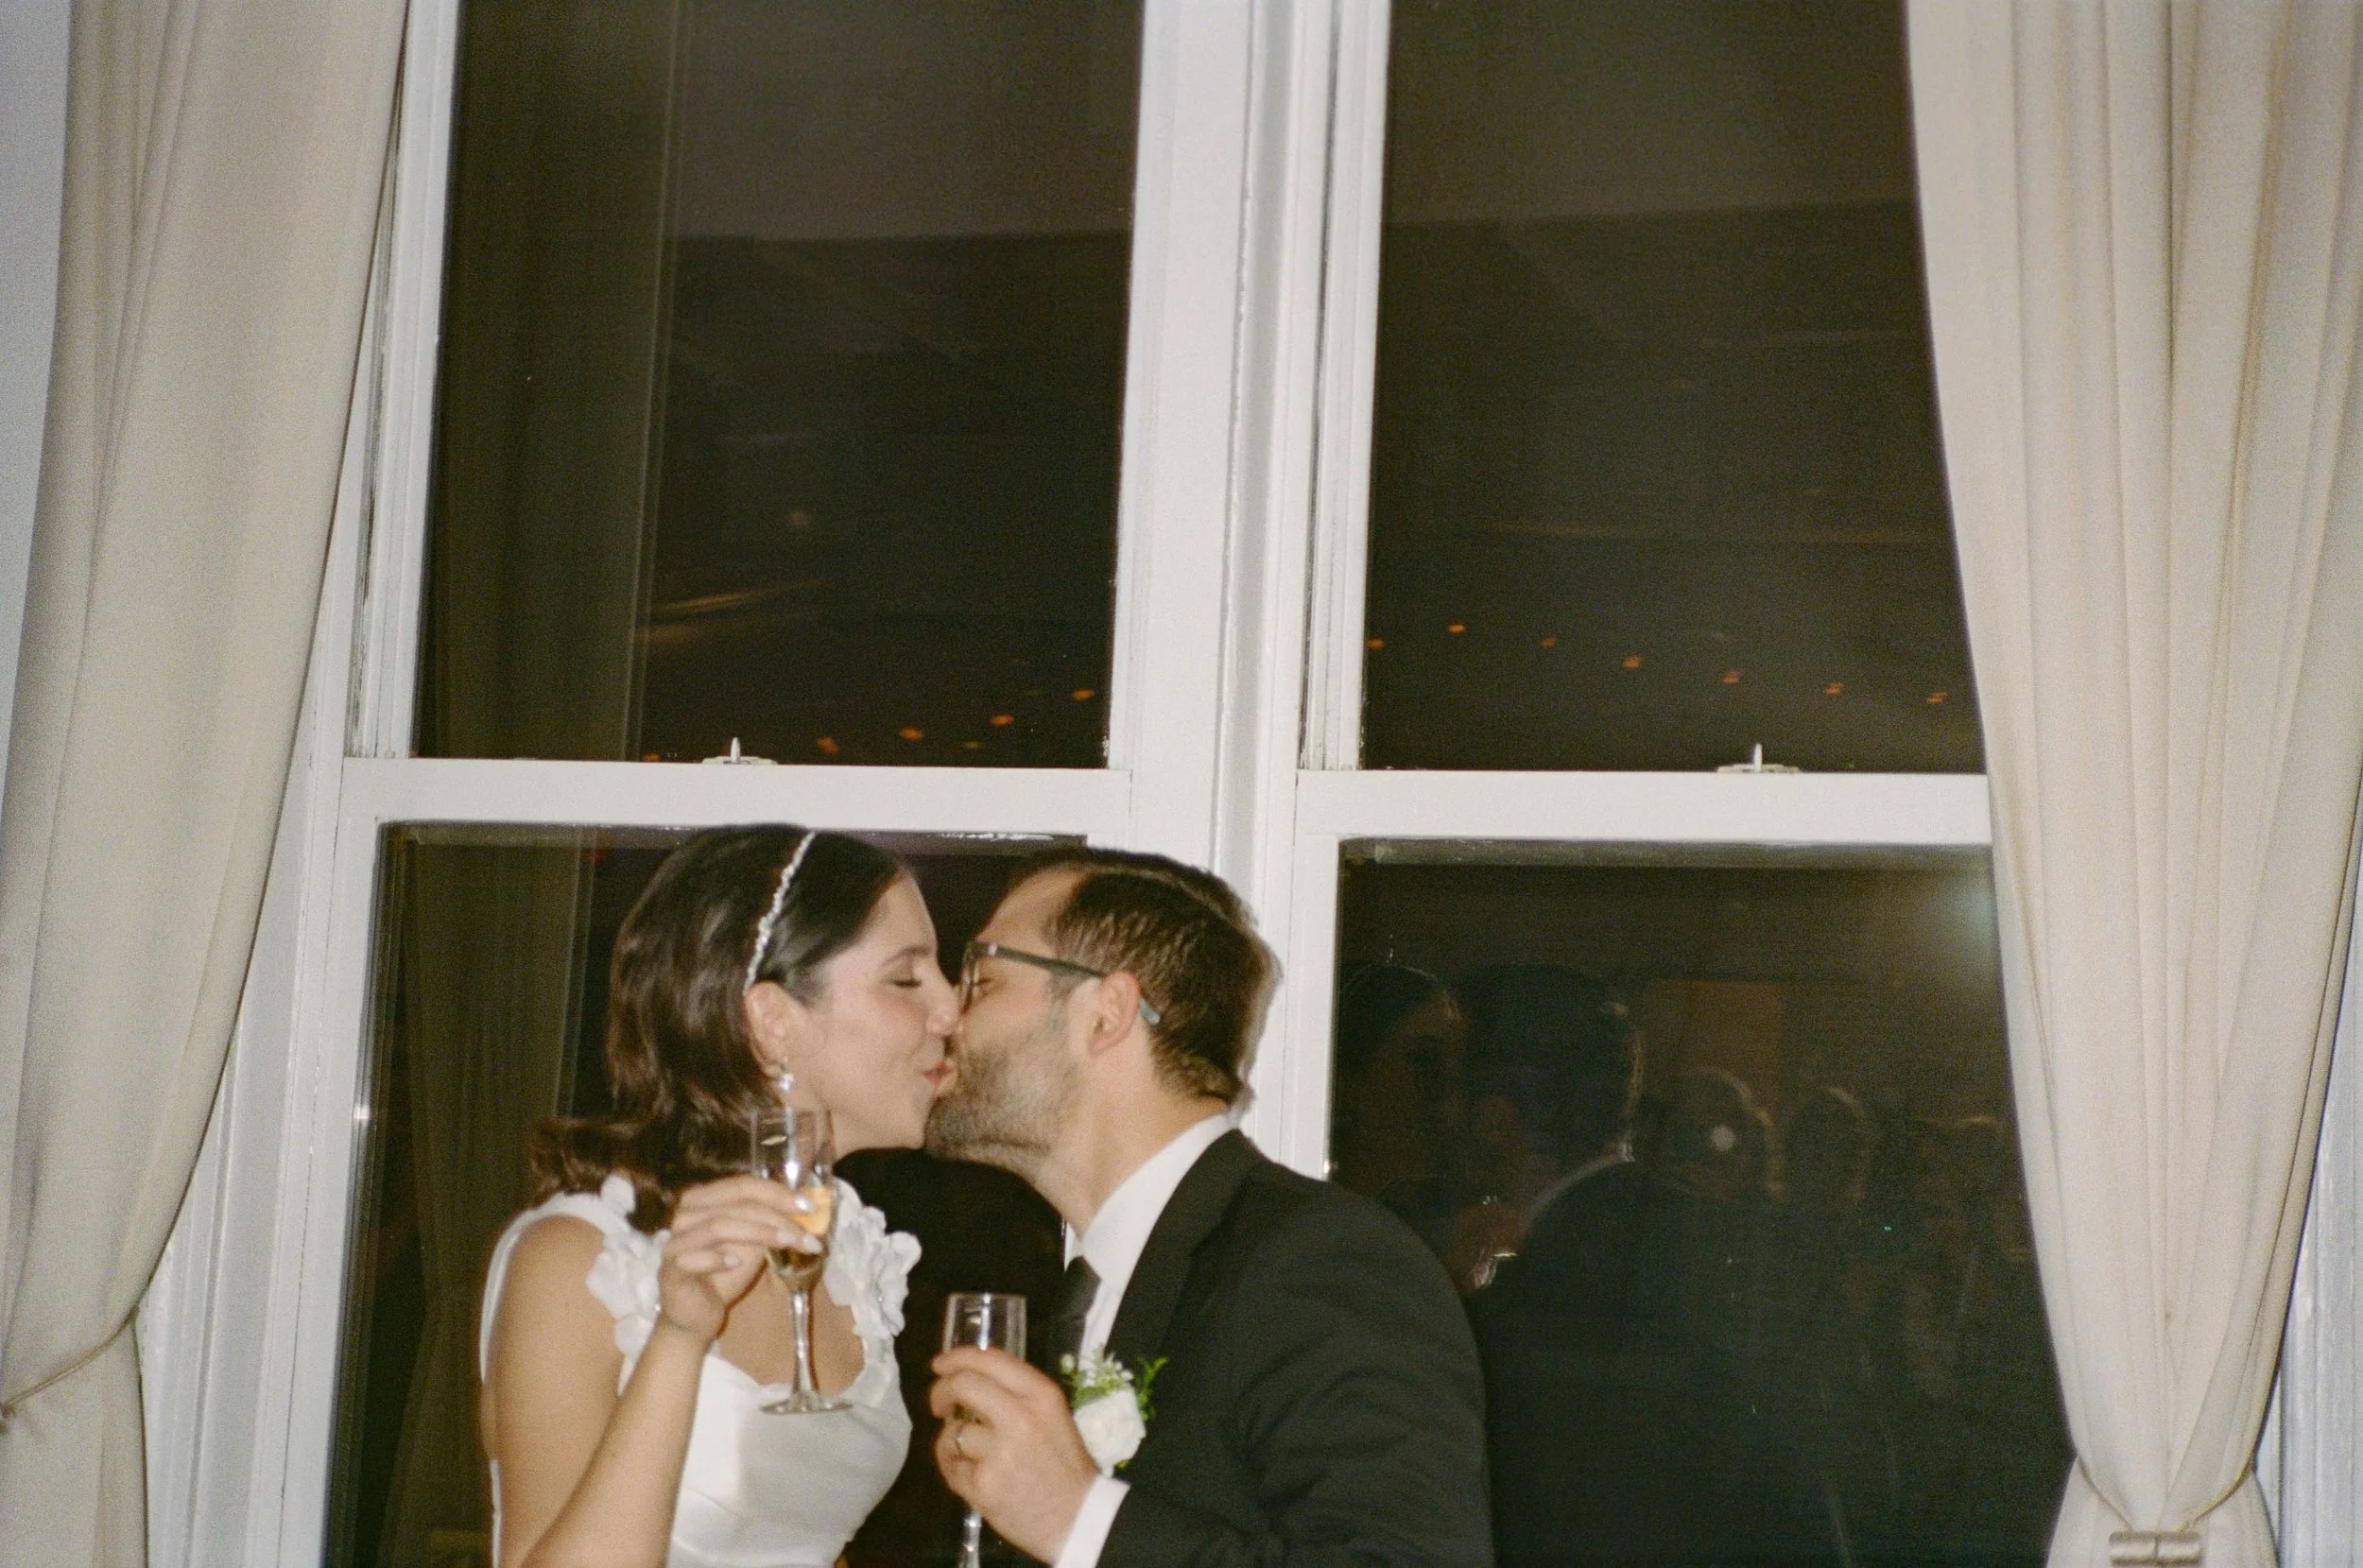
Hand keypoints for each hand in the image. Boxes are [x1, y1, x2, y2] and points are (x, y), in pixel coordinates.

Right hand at [659, 1175, 821, 1343]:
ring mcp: (675, 1240)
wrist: (696, 1314)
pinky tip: (735, 1264)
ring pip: (719, 1225)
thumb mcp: (753, 1244)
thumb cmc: (724, 1274)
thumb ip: (769, 1223)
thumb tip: (806, 1209)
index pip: (742, 1185)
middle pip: (736, 1203)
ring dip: (760, 1234)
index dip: (777, 1193)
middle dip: (777, 1216)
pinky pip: (694, 1257)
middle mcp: (686, 1214)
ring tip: (787, 1245)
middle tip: (806, 1234)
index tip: (809, 1207)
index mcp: (705, 1199)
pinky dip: (717, 1258)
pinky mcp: (670, 1268)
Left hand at [929, 1347, 1099, 1561]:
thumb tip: (970, 1379)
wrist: (1078, 1518)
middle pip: (962, 1385)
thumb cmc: (1065, 1465)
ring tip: (969, 1455)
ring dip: (952, 1441)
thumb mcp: (1053, 1415)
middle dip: (941, 1391)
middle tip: (939, 1405)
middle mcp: (1020, 1417)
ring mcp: (999, 1452)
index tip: (941, 1365)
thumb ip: (1017, 1395)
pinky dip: (955, 1469)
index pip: (990, 1359)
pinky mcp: (983, 1484)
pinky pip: (951, 1466)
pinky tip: (972, 1476)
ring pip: (953, 1432)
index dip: (958, 1357)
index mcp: (1041, 1395)